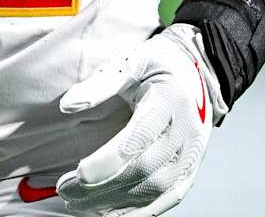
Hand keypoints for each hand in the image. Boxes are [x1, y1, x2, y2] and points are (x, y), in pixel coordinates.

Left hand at [57, 25, 226, 215]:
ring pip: (153, 191)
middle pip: (143, 170)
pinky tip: (106, 213)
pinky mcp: (189, 173)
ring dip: (113, 203)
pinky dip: (135, 213)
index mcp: (169, 101)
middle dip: (102, 186)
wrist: (198, 76)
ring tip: (78, 203)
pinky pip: (164, 201)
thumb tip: (68, 104)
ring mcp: (190, 157)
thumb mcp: (130, 63)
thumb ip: (100, 85)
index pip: (139, 138)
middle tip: (66, 189)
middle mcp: (185, 134)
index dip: (108, 160)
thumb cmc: (159, 68)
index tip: (79, 172)